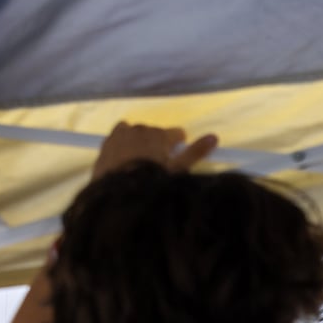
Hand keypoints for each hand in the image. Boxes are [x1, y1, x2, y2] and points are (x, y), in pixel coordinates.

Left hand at [93, 122, 217, 178]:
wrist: (118, 193)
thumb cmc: (152, 182)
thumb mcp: (178, 170)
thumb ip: (196, 152)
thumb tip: (215, 136)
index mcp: (160, 135)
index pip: (176, 133)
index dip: (178, 144)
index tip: (175, 156)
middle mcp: (141, 129)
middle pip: (155, 133)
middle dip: (157, 144)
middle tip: (156, 163)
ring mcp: (122, 134)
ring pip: (135, 132)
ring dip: (139, 141)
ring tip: (139, 159)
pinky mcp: (107, 142)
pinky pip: (118, 135)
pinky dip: (123, 142)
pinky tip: (122, 156)